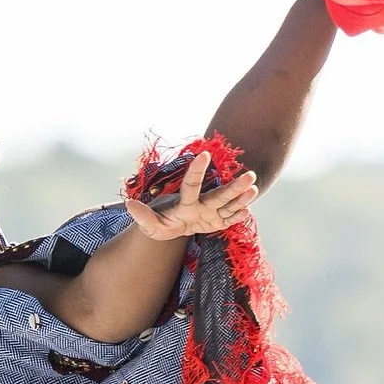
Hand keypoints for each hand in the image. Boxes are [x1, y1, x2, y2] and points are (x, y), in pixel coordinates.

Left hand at [122, 150, 257, 241]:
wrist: (171, 228)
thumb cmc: (159, 225)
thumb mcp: (149, 226)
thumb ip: (142, 216)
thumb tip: (129, 205)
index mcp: (185, 203)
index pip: (192, 186)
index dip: (197, 171)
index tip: (204, 154)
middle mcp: (201, 204)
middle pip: (219, 195)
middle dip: (235, 187)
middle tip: (251, 174)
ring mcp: (211, 213)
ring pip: (228, 205)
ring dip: (241, 198)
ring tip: (254, 188)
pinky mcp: (217, 222)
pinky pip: (229, 219)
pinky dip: (237, 216)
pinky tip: (246, 211)